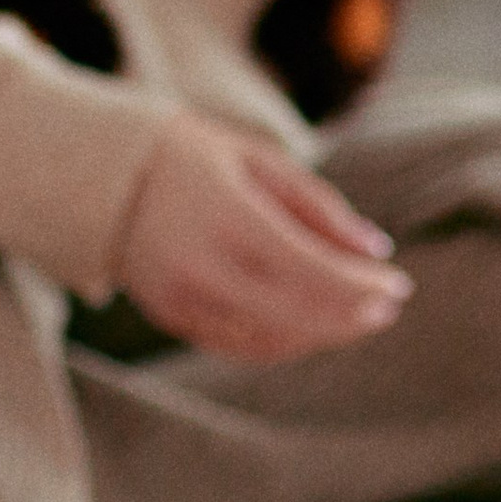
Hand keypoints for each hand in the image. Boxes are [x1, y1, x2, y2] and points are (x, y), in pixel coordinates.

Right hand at [116, 110, 411, 364]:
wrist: (100, 177)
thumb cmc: (192, 155)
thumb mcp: (258, 158)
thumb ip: (318, 206)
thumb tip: (377, 250)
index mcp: (227, 218)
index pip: (309, 270)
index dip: (359, 286)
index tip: (399, 284)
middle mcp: (202, 268)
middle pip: (295, 314)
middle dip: (352, 316)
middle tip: (390, 305)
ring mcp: (182, 301)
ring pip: (270, 341)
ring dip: (324, 334)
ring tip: (362, 315)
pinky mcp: (171, 318)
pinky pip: (239, 346)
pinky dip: (286, 342)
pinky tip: (316, 324)